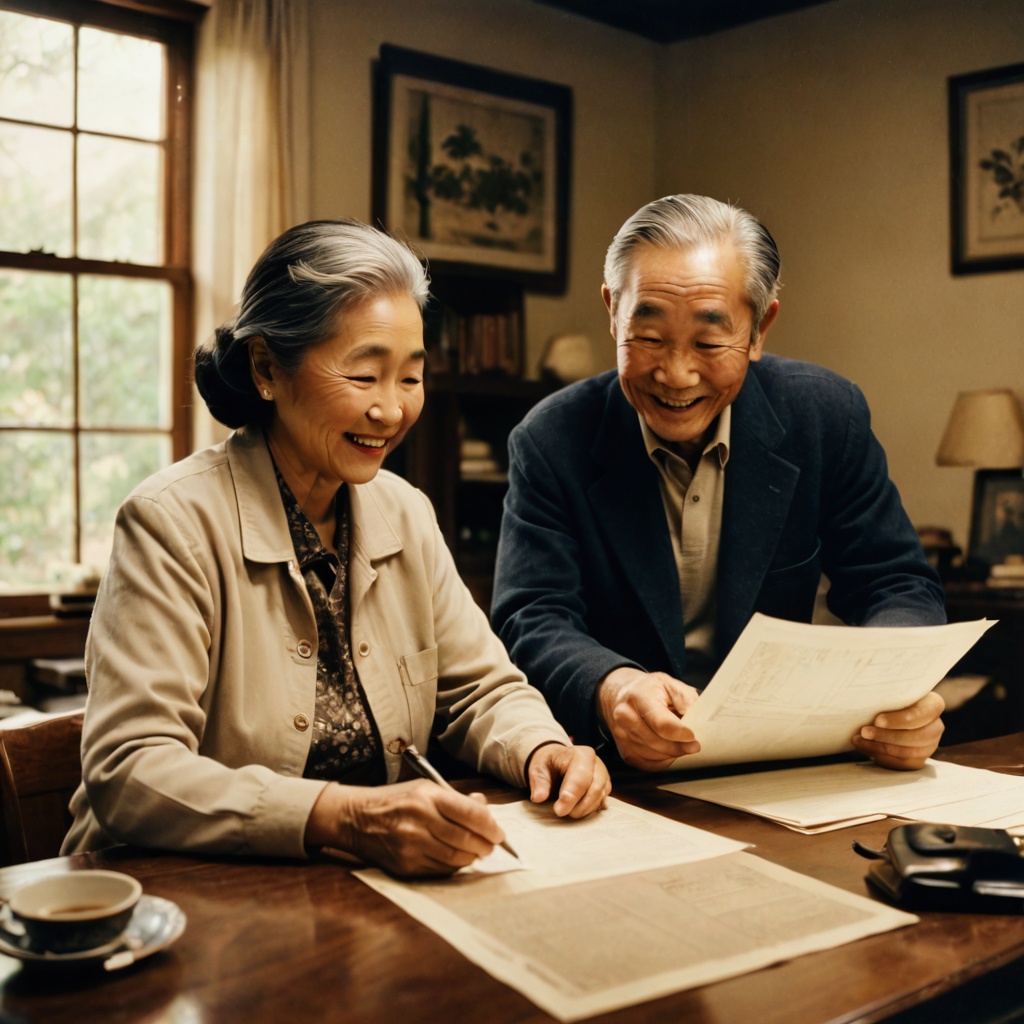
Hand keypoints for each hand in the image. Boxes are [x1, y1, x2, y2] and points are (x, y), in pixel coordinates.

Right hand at [305, 779, 505, 876]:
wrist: (356, 818)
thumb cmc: (395, 800)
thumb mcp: (424, 788)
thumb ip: (455, 799)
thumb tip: (484, 807)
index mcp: (427, 797)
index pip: (470, 813)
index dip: (490, 825)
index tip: (498, 832)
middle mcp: (420, 821)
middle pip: (466, 839)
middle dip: (486, 845)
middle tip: (492, 846)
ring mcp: (412, 846)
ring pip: (456, 858)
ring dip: (473, 857)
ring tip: (478, 852)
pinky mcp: (406, 866)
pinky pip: (440, 870)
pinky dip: (454, 866)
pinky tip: (457, 859)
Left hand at [526, 743, 610, 817]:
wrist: (558, 762)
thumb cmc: (549, 765)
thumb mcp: (538, 769)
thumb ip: (539, 782)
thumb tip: (539, 797)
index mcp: (580, 754)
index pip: (580, 777)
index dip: (571, 796)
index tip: (558, 810)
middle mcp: (596, 763)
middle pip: (594, 788)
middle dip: (578, 806)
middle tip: (561, 813)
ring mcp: (603, 775)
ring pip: (600, 797)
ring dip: (584, 809)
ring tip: (568, 812)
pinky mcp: (606, 786)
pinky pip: (603, 801)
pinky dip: (591, 809)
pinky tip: (579, 810)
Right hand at [597, 667, 700, 769]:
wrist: (623, 695)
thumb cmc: (650, 689)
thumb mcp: (671, 684)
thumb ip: (687, 699)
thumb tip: (699, 720)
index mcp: (639, 695)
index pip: (660, 722)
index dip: (679, 733)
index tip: (693, 737)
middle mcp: (625, 715)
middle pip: (656, 742)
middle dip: (679, 747)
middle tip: (695, 746)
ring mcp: (622, 734)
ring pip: (653, 755)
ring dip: (673, 755)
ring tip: (684, 747)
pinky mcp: (625, 751)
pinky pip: (648, 765)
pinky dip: (664, 762)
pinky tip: (672, 753)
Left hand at [850, 690, 944, 769]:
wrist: (890, 713)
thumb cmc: (890, 698)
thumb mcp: (891, 693)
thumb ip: (887, 698)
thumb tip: (865, 701)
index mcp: (933, 705)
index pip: (921, 714)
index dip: (899, 720)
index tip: (878, 720)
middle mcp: (936, 726)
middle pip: (915, 736)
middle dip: (886, 736)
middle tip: (864, 732)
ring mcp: (930, 746)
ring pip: (907, 752)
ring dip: (880, 748)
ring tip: (859, 740)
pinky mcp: (919, 760)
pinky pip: (902, 764)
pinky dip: (882, 758)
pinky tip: (866, 750)